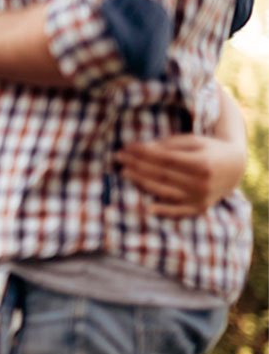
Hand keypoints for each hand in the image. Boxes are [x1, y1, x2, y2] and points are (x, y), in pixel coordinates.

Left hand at [116, 134, 246, 217]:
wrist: (234, 168)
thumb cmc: (209, 150)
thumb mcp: (194, 141)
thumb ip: (170, 145)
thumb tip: (142, 148)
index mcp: (201, 164)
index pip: (165, 159)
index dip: (143, 153)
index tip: (126, 147)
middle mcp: (201, 183)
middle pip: (162, 174)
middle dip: (137, 165)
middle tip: (119, 158)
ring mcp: (200, 198)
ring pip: (165, 191)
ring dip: (142, 182)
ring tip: (124, 172)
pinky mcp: (199, 208)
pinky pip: (178, 211)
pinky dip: (163, 210)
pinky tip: (146, 207)